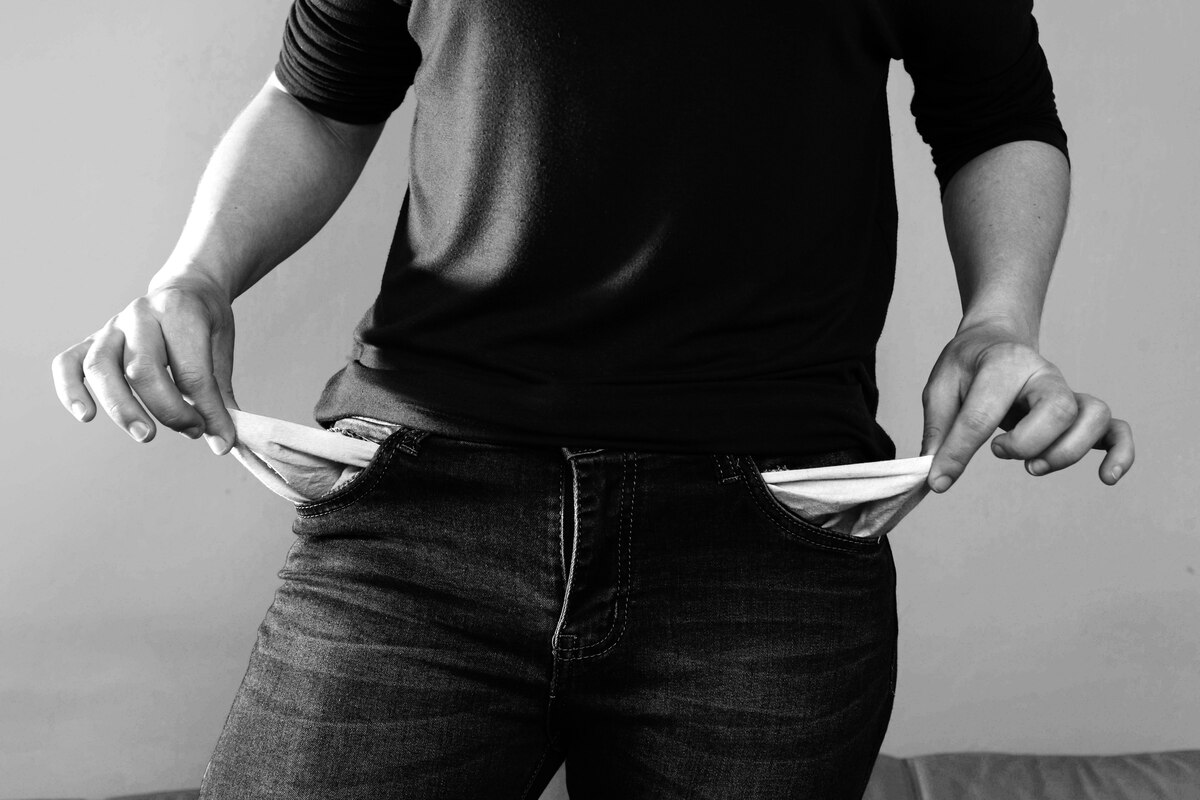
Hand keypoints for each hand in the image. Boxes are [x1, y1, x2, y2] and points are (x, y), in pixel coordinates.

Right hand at [51, 272, 238, 453]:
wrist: (187, 288)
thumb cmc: (205, 324)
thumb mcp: (222, 350)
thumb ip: (220, 394)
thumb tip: (223, 442)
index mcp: (180, 312)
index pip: (191, 372)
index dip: (208, 411)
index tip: (222, 440)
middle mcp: (140, 314)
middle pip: (142, 369)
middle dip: (169, 410)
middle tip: (193, 431)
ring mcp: (112, 326)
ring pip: (101, 368)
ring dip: (121, 408)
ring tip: (146, 435)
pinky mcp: (92, 339)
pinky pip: (68, 363)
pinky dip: (70, 390)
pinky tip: (86, 415)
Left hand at [920, 317, 1133, 491]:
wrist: (994, 339)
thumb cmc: (967, 366)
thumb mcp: (940, 388)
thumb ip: (939, 430)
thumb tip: (937, 477)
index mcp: (1002, 363)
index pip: (984, 412)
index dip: (959, 451)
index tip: (939, 479)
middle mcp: (1043, 374)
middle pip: (1058, 409)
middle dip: (1027, 443)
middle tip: (997, 451)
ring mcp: (1066, 392)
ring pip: (1092, 418)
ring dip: (1065, 451)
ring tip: (1032, 467)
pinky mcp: (1080, 411)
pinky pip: (1116, 429)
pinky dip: (1120, 453)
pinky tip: (1107, 478)